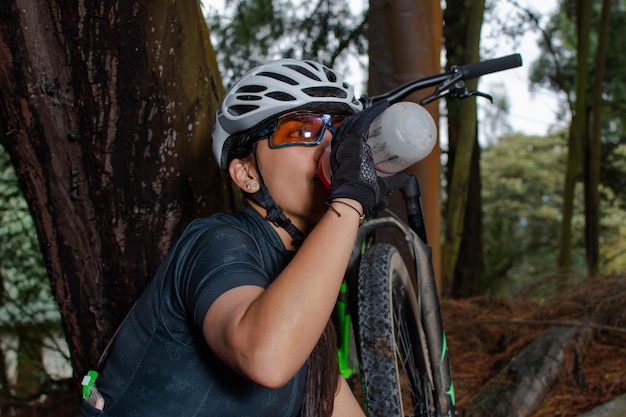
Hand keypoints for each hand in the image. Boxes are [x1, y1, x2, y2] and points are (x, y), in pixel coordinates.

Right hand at [329, 101, 408, 217]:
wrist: (356, 197)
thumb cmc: (362, 195)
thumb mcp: (381, 185)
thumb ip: (395, 181)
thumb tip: (407, 178)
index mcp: (347, 157)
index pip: (350, 138)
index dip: (358, 129)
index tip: (371, 124)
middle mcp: (345, 148)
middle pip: (352, 126)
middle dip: (364, 117)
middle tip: (378, 113)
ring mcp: (348, 143)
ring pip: (357, 120)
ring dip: (368, 112)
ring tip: (380, 108)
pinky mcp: (354, 140)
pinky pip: (363, 121)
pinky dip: (372, 112)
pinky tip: (382, 106)